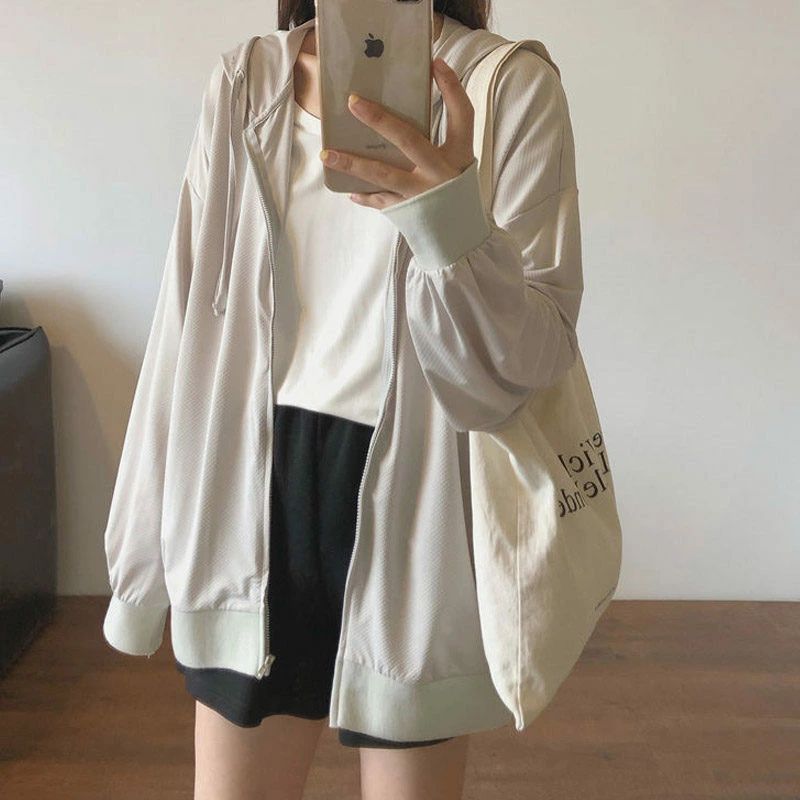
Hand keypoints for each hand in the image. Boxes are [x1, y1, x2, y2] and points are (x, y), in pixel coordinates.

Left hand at [319, 58, 474, 209]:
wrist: (462, 238)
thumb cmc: (457, 192)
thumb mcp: (458, 163)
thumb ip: (439, 140)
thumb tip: (400, 113)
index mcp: (459, 154)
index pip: (461, 113)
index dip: (451, 87)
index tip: (436, 63)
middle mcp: (440, 172)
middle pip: (408, 138)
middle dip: (380, 118)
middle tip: (353, 102)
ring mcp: (422, 193)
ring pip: (382, 174)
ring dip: (352, 163)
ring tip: (327, 154)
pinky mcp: (408, 211)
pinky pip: (379, 200)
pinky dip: (363, 194)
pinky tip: (348, 190)